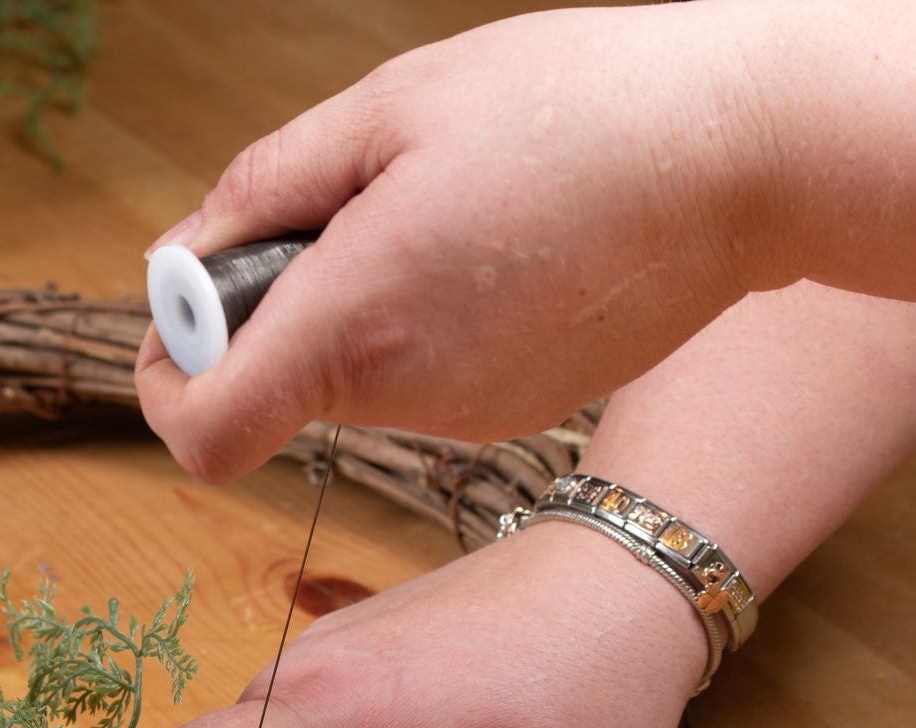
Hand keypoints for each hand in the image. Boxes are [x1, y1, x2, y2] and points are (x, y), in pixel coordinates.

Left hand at [135, 4, 777, 482]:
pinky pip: (423, 380)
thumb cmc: (570, 107)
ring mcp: (468, 417)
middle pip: (272, 388)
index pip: (202, 432)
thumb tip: (184, 258)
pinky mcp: (517, 412)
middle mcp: (406, 398)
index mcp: (355, 324)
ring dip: (353, 307)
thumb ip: (260, 191)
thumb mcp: (386, 108)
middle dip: (272, 306)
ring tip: (441, 211)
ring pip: (350, 380)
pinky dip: (421, 324)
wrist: (745, 154)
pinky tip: (492, 244)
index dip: (170, 373)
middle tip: (342, 209)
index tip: (196, 305)